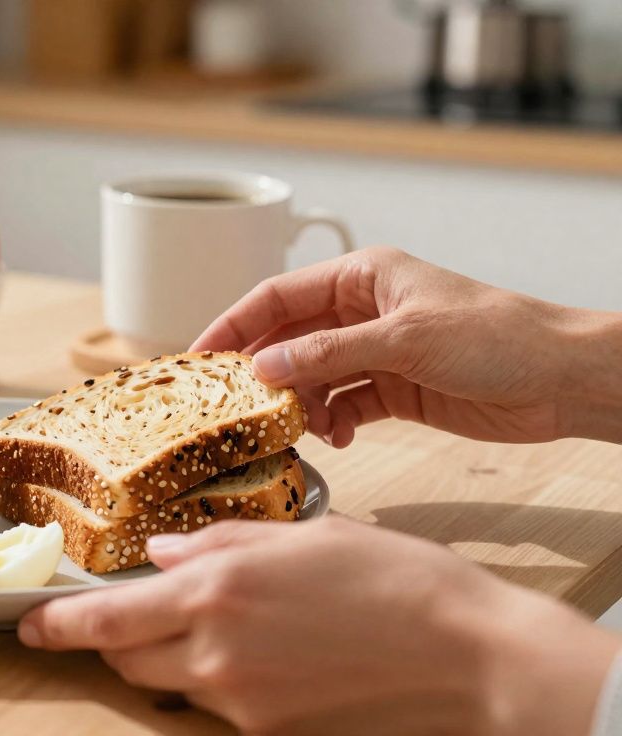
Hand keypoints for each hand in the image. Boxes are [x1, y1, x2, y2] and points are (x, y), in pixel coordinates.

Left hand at [19, 517, 620, 735]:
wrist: (468, 656)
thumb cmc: (394, 579)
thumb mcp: (302, 536)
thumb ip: (219, 542)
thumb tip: (164, 555)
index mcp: (216, 590)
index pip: (106, 620)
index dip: (58, 626)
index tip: (30, 627)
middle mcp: (216, 652)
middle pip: (127, 659)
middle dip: (115, 638)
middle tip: (130, 615)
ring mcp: (242, 702)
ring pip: (173, 684)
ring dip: (173, 658)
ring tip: (223, 626)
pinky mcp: (271, 734)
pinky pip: (219, 707)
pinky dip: (220, 681)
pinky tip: (266, 654)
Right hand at [189, 247, 621, 446]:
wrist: (560, 380)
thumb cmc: (496, 337)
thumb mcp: (404, 340)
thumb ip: (328, 353)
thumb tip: (264, 368)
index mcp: (362, 276)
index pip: (278, 296)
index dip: (234, 325)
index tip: (199, 358)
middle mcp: (363, 311)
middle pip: (290, 339)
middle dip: (265, 372)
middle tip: (238, 405)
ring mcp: (377, 351)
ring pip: (313, 376)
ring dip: (303, 404)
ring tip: (304, 427)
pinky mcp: (394, 389)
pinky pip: (343, 404)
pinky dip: (334, 421)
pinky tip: (339, 436)